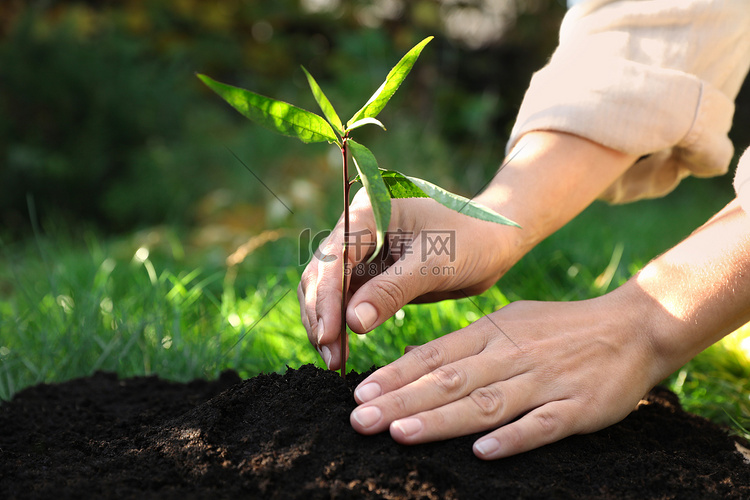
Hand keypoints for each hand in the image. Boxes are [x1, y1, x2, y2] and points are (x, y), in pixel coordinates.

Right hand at [298, 188, 516, 368]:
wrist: (495, 243)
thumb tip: (352, 323)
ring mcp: (362, 251)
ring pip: (327, 290)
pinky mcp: (370, 274)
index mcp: (369, 210)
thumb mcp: (435, 263)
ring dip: (326, 324)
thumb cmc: (472, 240)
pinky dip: (340, 325)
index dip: (327, 296)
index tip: (328, 334)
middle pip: (322, 273)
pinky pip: (345, 301)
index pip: (335, 255)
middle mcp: (358, 227)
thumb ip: (392, 290)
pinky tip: (341, 350)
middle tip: (330, 356)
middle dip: (321, 315)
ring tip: (334, 360)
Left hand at [349, 293, 661, 458]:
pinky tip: (483, 451)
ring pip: (486, 402)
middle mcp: (511, 355)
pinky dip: (513, 438)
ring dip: (442, 419)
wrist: (632, 325)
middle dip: (402, 401)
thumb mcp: (509, 321)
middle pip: (449, 381)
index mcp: (492, 333)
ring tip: (401, 433)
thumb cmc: (560, 327)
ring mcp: (544, 381)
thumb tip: (416, 358)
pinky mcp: (577, 407)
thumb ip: (466, 343)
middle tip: (360, 420)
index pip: (434, 355)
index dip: (396, 375)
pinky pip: (542, 425)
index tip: (359, 394)